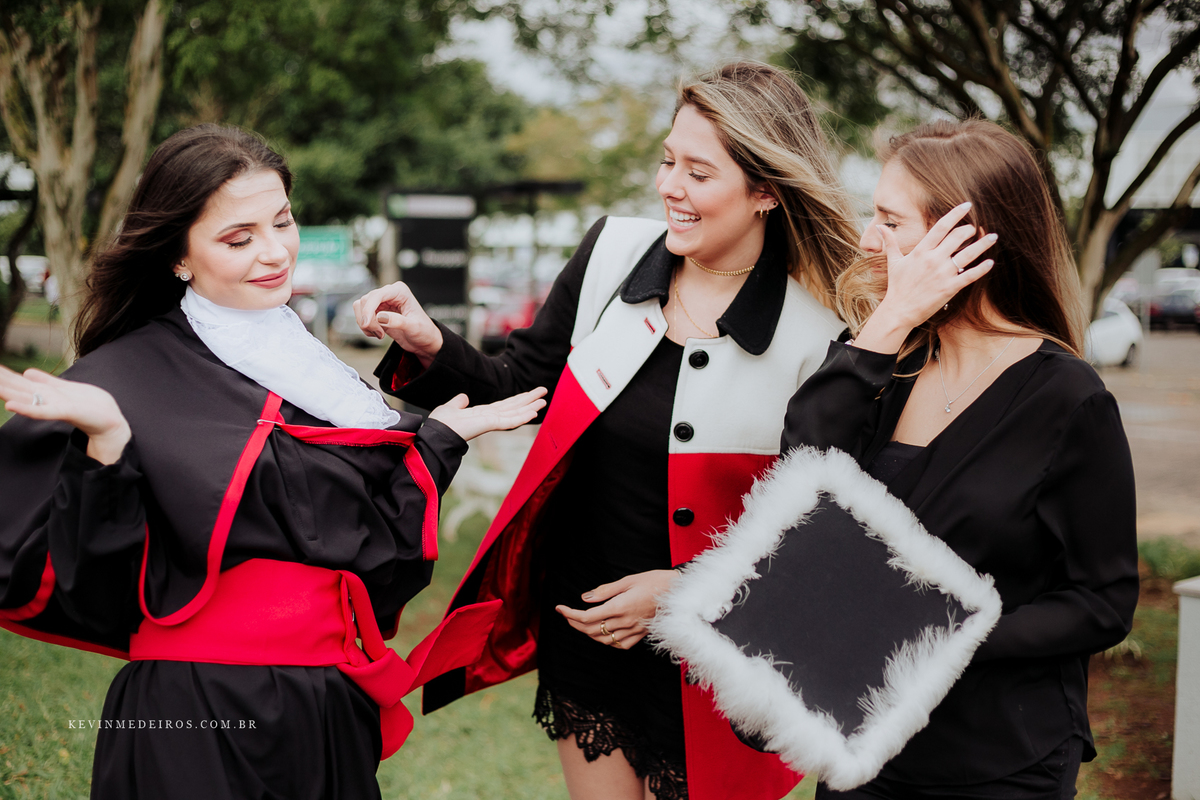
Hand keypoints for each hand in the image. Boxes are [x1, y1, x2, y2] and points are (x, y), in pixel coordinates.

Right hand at [0, 366, 130, 463]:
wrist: (109, 421)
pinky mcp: (64, 412)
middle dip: (0, 380)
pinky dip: (26, 408)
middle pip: (15, 387)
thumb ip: (46, 381)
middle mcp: (44, 398)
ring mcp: (52, 406)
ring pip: (22, 397)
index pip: (16, 381)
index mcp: (43, 391)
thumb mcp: (65, 387)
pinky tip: (10, 405)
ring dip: (4, 392)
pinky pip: (42, 411)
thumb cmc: (89, 404)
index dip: (2, 374)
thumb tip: (26, 372)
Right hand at [352, 282, 443, 367]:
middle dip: (368, 320)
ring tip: (380, 334)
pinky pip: (361, 316)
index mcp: (400, 291)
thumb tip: (381, 317)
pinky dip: (366, 327)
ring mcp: (381, 302)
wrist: (424, 341)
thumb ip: (398, 321)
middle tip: (380, 333)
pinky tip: (378, 333)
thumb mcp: (414, 327)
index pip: (377, 295)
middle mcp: (389, 293)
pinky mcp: (376, 312)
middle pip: (365, 301)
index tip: (366, 324)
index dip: (368, 309)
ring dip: (365, 324)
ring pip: (360, 307)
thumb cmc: (424, 331)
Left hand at [427, 387, 546, 440]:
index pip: (505, 405)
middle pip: (514, 407)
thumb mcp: (452, 407)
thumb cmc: (442, 423)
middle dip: (529, 400)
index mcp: (483, 413)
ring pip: (516, 413)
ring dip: (530, 407)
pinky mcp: (491, 424)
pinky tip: (533, 412)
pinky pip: (510, 421)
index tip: (529, 394)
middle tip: (544, 392)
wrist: (438, 432)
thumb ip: (459, 402)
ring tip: (543, 401)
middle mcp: (491, 417)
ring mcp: (492, 422)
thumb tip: (463, 397)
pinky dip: (522, 417)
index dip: (518, 399)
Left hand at [556, 569, 677, 648]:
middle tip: (566, 614)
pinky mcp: (641, 633)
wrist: (679, 591)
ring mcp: (634, 630)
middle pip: (592, 630)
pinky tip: (604, 633)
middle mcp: (625, 621)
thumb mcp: (628, 580)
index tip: (560, 608)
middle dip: (575, 624)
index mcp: (620, 607)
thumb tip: (585, 598)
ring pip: (604, 640)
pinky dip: (607, 641)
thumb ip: (605, 590)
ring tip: (580, 624)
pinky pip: (620, 645)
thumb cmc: (655, 581)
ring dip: (588, 634)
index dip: (570, 614)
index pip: (587, 617)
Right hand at [854, 202, 996, 354]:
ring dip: (983, 244)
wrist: (898, 311)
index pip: (941, 227)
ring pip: (968, 254)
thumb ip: (890, 242)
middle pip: (958, 236)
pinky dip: (982, 268)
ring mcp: (942, 274)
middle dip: (970, 229)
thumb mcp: (893, 262)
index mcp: (921, 251)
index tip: (967, 205)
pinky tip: (990, 262)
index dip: (956, 214)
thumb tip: (881, 226)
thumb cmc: (896, 287)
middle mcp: (933, 259)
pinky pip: (970, 276)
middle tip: (977, 227)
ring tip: (993, 237)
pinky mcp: (949, 288)